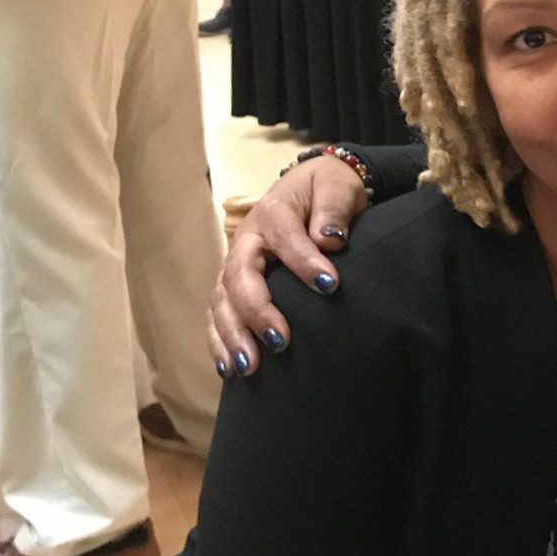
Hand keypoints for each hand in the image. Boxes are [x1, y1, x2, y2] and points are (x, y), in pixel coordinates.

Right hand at [207, 156, 366, 375]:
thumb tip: (329, 239)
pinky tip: (230, 370)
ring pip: (222, 301)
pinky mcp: (235, 286)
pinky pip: (218, 314)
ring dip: (232, 335)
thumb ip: (334, 207)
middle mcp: (246, 241)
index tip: (330, 286)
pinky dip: (220, 342)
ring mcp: (236, 265)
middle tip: (281, 341)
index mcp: (272, 212)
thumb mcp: (337, 186)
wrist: (312, 189)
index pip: (284, 238)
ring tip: (249, 367)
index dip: (303, 262)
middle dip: (256, 311)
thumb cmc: (328, 189)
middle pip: (239, 276)